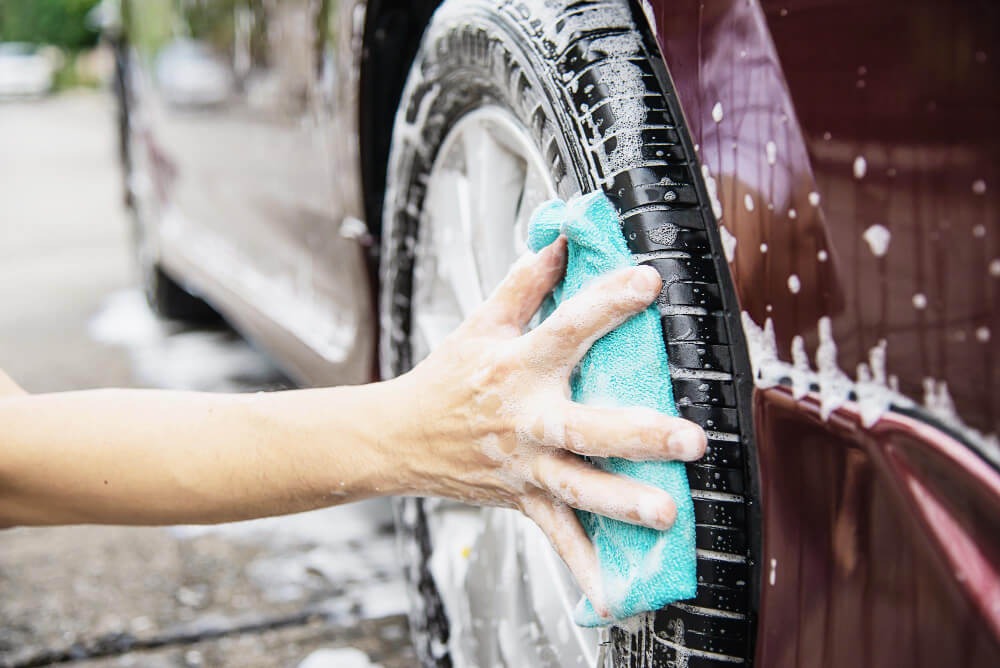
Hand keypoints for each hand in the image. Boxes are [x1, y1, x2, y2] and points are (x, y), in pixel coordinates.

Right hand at [393, 237, 706, 615]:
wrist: (399, 436)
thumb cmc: (447, 377)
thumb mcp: (480, 323)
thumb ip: (524, 283)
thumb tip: (560, 238)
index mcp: (515, 366)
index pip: (565, 328)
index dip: (606, 303)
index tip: (648, 282)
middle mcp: (524, 418)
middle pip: (582, 426)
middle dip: (635, 433)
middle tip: (688, 439)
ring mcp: (524, 465)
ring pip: (576, 487)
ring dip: (621, 502)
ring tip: (666, 513)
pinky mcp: (522, 498)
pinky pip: (556, 536)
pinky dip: (583, 565)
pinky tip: (614, 593)